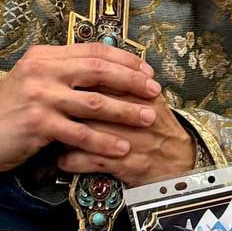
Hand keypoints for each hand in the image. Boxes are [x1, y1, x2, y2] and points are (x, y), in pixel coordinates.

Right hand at [0, 43, 160, 173]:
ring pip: (94, 103)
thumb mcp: (35, 80)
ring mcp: (40, 97)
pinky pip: (80, 133)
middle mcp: (43, 71)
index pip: (93, 50)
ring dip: (125, 112)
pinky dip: (104, 141)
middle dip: (131, 81)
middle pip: (98, 71)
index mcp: (45, 56)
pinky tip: (122, 147)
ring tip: (147, 119)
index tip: (147, 71)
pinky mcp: (38, 124)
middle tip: (154, 91)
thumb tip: (108, 69)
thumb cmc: (11, 109)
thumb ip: (65, 72)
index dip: (125, 59)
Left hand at [57, 93, 196, 185]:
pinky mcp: (129, 166)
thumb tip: (93, 64)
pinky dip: (72, 161)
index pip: (105, 80)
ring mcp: (134, 141)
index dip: (79, 82)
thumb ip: (127, 83)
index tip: (59, 84)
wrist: (184, 164)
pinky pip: (92, 161)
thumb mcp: (150, 101)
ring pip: (88, 133)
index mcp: (144, 95)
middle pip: (93, 104)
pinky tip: (62, 160)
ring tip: (51, 134)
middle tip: (47, 108)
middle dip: (66, 107)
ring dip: (65, 135)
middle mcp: (139, 115)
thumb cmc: (160, 130)